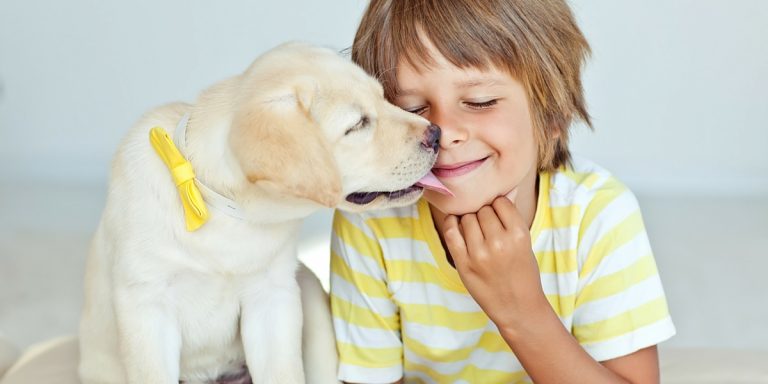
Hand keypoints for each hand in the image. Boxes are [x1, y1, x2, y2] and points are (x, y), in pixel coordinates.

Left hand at [442, 196, 546, 328]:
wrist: (518, 307)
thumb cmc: (523, 273)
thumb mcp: (526, 244)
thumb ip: (511, 219)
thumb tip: (502, 191)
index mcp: (519, 235)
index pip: (500, 202)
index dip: (498, 205)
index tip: (497, 213)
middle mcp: (499, 242)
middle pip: (483, 209)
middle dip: (484, 214)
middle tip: (487, 226)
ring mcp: (479, 253)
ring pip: (467, 218)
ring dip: (469, 220)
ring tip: (475, 230)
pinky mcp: (463, 263)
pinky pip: (451, 232)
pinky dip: (451, 223)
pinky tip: (455, 223)